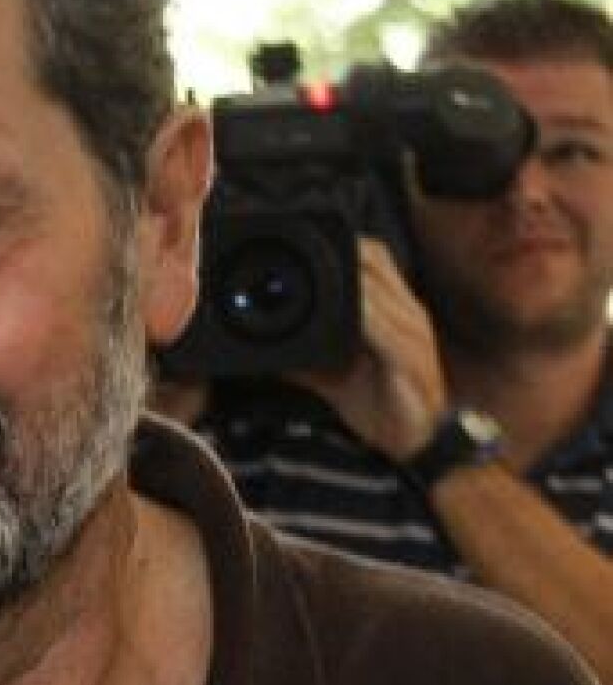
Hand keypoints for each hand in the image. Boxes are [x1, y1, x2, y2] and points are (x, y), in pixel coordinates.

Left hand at [290, 238, 447, 461]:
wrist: (417, 442)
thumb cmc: (381, 402)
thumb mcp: (336, 375)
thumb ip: (307, 358)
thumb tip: (268, 354)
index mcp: (395, 311)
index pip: (375, 258)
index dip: (344, 245)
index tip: (304, 242)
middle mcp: (408, 315)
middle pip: (376, 262)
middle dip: (341, 252)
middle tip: (299, 254)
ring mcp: (412, 336)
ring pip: (379, 290)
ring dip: (347, 279)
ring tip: (313, 273)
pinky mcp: (410, 360)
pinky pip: (387, 330)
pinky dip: (363, 317)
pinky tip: (343, 312)